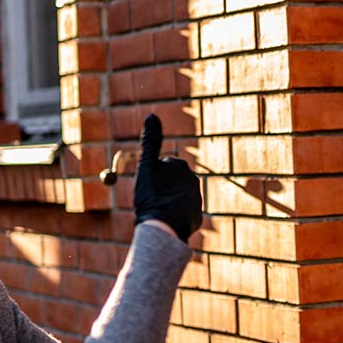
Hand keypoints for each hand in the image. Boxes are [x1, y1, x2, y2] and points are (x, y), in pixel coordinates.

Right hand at [133, 114, 202, 240]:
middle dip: (160, 190)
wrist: (164, 227)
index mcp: (180, 166)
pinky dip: (172, 216)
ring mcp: (196, 199)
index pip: (160, 169)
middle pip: (168, 183)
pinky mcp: (196, 217)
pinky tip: (166, 221)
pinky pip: (180, 214)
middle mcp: (192, 180)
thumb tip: (151, 115)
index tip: (148, 187)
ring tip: (159, 211)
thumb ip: (150, 142)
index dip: (150, 178)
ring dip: (166, 203)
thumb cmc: (152, 195)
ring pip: (174, 198)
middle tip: (152, 200)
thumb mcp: (146, 166)